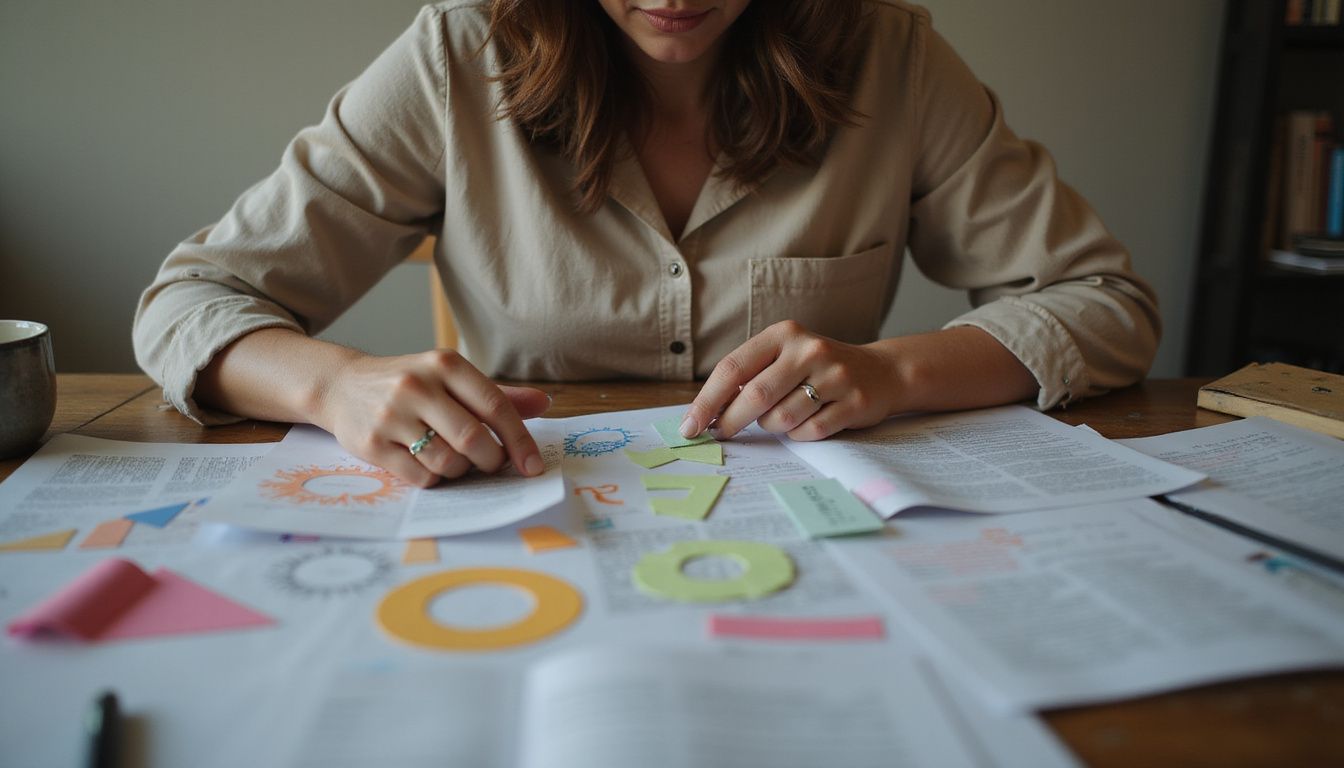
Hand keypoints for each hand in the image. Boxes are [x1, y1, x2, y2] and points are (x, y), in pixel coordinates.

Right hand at [315, 349, 550, 487]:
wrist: (342, 385)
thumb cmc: (411, 384)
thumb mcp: (451, 377)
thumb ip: (497, 394)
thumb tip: (545, 404)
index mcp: (445, 364)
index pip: (495, 406)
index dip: (519, 440)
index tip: (533, 466)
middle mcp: (417, 385)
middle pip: (473, 439)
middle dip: (491, 460)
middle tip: (492, 463)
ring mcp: (391, 415)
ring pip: (447, 462)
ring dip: (461, 471)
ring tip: (456, 460)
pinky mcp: (371, 444)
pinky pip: (420, 477)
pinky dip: (434, 479)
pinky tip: (429, 465)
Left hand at [680, 320, 901, 441]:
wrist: (881, 372)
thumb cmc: (817, 369)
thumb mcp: (784, 357)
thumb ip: (749, 377)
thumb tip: (705, 414)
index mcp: (783, 334)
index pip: (733, 368)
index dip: (706, 401)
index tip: (689, 426)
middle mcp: (809, 350)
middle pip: (755, 396)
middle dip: (731, 421)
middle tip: (721, 434)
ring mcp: (834, 375)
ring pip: (781, 418)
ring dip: (772, 427)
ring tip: (781, 417)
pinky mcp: (854, 402)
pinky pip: (810, 431)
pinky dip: (799, 434)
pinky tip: (807, 422)